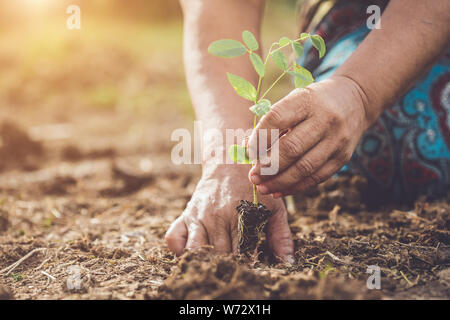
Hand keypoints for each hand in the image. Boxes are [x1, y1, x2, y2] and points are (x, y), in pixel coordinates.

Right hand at [165, 164, 293, 262]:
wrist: (231, 161)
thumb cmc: (256, 187)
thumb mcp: (274, 207)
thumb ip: (281, 235)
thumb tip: (287, 261)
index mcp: (240, 215)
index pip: (242, 252)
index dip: (247, 264)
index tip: (250, 267)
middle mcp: (217, 217)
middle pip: (219, 255)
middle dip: (227, 265)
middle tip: (234, 268)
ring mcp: (199, 216)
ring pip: (195, 250)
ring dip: (203, 261)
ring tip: (214, 264)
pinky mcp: (186, 214)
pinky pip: (173, 238)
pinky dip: (180, 250)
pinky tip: (194, 252)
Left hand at [247, 75, 369, 196]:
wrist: (355, 101)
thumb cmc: (313, 103)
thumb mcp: (294, 101)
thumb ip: (271, 123)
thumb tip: (248, 148)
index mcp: (306, 100)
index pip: (277, 119)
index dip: (260, 138)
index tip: (248, 151)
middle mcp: (324, 119)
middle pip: (292, 148)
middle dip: (268, 166)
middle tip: (253, 177)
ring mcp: (336, 140)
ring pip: (305, 168)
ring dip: (280, 182)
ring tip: (263, 187)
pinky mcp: (343, 157)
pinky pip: (317, 177)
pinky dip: (296, 187)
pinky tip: (280, 191)